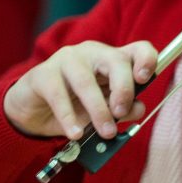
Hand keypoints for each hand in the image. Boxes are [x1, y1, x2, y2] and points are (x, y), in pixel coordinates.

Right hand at [3, 41, 155, 139]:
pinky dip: (69, 118)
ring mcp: (66, 59)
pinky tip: (76, 133)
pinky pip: (58, 96)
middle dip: (123, 89)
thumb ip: (124, 108)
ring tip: (105, 132)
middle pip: (116, 60)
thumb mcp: (106, 109)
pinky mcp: (42, 74)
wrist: (35, 110)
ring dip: (98, 110)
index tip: (145, 79)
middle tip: (121, 112)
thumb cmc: (77, 105)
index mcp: (114, 59)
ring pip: (86, 81)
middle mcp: (94, 53)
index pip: (139, 49)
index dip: (146, 60)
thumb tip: (138, 108)